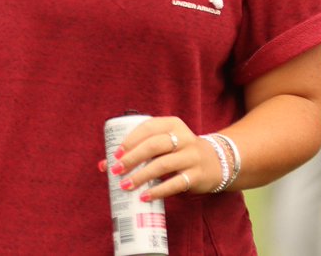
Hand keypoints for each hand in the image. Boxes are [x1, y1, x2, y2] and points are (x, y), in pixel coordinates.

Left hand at [95, 116, 222, 199]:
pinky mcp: (197, 175)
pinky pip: (176, 184)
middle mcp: (183, 138)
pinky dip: (158, 191)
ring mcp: (192, 156)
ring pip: (163, 165)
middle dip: (132, 158)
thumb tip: (103, 165)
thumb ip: (138, 151)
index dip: (130, 140)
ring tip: (125, 185)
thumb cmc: (179, 152)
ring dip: (142, 176)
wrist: (216, 162)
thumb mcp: (164, 145)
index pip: (148, 128)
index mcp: (172, 124)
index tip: (115, 154)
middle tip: (116, 170)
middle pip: (154, 145)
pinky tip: (144, 196)